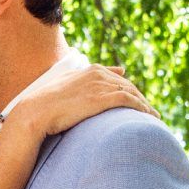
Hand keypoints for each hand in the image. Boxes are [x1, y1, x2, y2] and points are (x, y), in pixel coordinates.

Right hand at [10, 64, 159, 138]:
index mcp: (91, 70)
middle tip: (151, 113)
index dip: (129, 90)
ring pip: (132, 93)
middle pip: (129, 85)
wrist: (35, 113)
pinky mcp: (102, 98)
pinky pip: (130, 101)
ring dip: (145, 105)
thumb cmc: (46, 104)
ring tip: (154, 118)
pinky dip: (142, 108)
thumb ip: (83, 81)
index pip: (118, 78)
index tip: (138, 102)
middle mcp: (98, 74)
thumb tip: (91, 82)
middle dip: (141, 99)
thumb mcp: (65, 88)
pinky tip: (149, 118)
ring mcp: (101, 85)